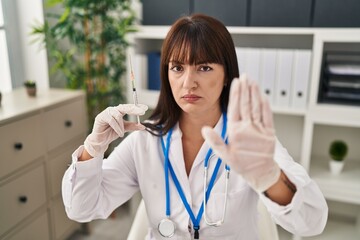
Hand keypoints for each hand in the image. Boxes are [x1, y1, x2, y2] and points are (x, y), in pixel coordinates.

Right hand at [84, 104, 147, 156]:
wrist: (101, 141)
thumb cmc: (111, 133)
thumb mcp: (124, 129)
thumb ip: (132, 127)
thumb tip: (143, 126)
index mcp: (119, 111)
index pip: (129, 107)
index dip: (137, 107)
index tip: (145, 108)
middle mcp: (113, 110)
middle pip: (125, 107)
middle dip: (134, 109)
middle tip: (142, 112)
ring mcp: (107, 112)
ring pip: (118, 115)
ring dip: (122, 125)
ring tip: (122, 134)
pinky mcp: (101, 117)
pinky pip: (111, 120)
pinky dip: (117, 127)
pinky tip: (119, 133)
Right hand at [201, 75, 279, 191]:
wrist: (260, 173)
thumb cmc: (241, 164)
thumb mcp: (224, 155)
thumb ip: (214, 141)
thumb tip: (205, 129)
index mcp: (236, 132)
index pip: (235, 108)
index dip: (235, 94)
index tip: (236, 83)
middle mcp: (248, 129)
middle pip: (246, 104)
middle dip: (245, 89)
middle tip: (244, 76)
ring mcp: (260, 130)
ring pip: (257, 107)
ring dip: (255, 93)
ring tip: (252, 81)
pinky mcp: (270, 132)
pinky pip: (268, 115)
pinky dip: (265, 104)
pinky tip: (262, 95)